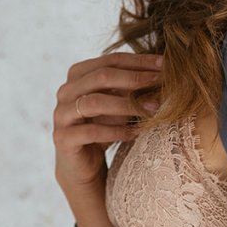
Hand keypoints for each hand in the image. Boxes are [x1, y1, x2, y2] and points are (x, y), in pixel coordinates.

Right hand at [53, 51, 162, 191]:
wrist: (83, 166)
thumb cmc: (104, 129)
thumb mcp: (120, 105)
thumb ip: (133, 88)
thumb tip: (165, 73)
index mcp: (78, 75)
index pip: (110, 60)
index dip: (138, 61)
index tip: (165, 65)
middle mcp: (66, 91)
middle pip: (101, 76)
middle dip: (134, 78)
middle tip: (160, 82)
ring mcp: (61, 114)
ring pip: (95, 102)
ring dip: (127, 105)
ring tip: (153, 109)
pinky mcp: (63, 138)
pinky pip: (92, 131)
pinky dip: (117, 131)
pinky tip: (136, 133)